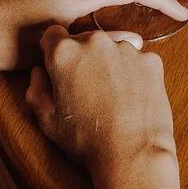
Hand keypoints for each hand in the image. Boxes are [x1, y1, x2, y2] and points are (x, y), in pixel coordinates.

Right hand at [26, 25, 183, 188]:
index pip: (53, 34)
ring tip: (112, 96)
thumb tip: (39, 71)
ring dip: (110, 63)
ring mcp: (127, 49)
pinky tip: (132, 97)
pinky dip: (134, 73)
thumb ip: (36, 88)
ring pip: (113, 48)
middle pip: (85, 40)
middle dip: (83, 57)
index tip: (60, 68)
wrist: (132, 154)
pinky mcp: (151, 60)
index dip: (53, 50)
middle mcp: (96, 42)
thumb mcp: (46, 120)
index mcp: (64, 52)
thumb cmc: (85, 139)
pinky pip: (138, 60)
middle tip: (87, 88)